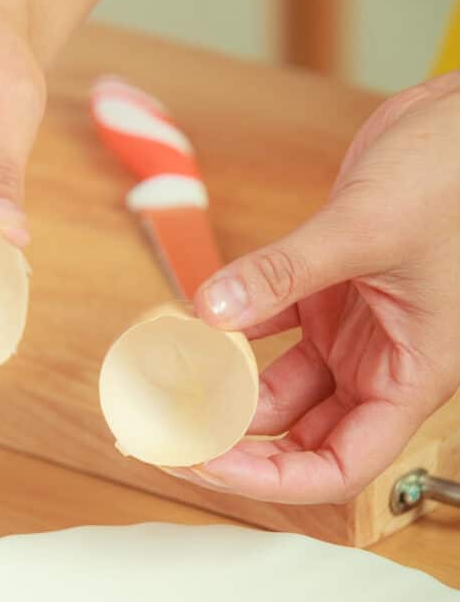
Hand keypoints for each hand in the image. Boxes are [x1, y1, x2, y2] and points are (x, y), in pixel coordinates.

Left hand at [175, 72, 459, 504]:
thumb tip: (212, 311)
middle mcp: (379, 366)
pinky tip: (196, 323)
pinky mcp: (330, 299)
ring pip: (279, 390)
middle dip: (238, 445)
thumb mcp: (368, 225)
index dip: (274, 480)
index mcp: (411, 375)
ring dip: (227, 388)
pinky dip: (235, 330)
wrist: (459, 121)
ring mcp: (352, 335)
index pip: (340, 465)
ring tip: (171, 383)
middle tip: (173, 434)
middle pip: (302, 439)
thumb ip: (287, 271)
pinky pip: (272, 332)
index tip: (210, 465)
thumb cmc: (455, 172)